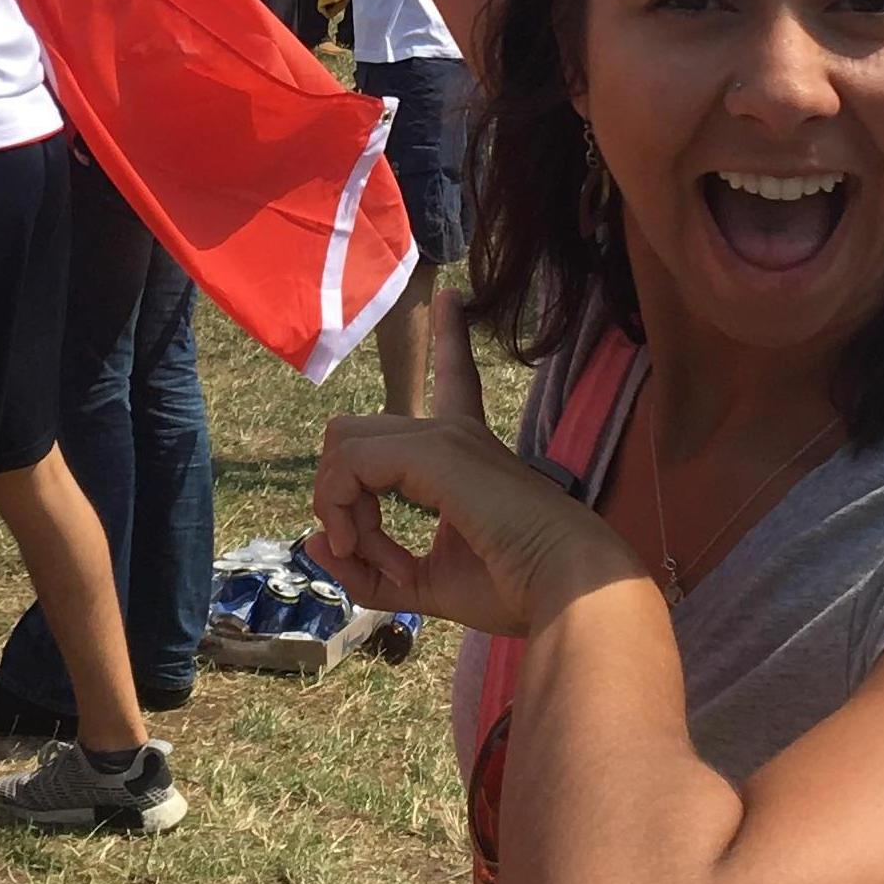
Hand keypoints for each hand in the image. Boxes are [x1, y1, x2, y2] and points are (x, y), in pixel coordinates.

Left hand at [306, 293, 641, 634]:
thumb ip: (371, 569)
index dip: (449, 338)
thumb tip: (315, 545)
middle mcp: (454, 434)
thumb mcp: (425, 583)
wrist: (568, 587)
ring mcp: (444, 436)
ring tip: (367, 556)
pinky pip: (350, 464)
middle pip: (354, 432)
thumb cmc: (517, 586)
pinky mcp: (434, 450)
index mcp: (466, 453)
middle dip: (338, 496)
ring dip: (338, 509)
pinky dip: (341, 510)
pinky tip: (361, 547)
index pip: (453, 379)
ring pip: (343, 444)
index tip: (451, 296)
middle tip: (362, 552)